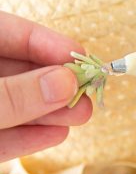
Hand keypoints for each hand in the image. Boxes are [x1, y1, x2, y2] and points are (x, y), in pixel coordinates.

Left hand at [0, 11, 91, 161]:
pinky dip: (28, 139)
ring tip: (82, 115)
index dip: (46, 42)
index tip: (80, 55)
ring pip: (14, 106)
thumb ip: (15, 93)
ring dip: (49, 113)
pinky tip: (55, 136)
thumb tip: (66, 82)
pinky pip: (1, 137)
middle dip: (56, 84)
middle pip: (18, 73)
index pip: (8, 34)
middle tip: (88, 90)